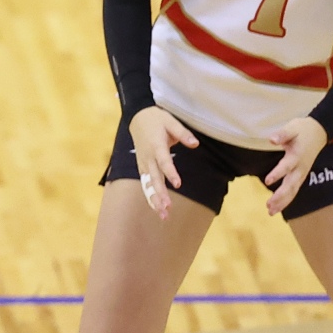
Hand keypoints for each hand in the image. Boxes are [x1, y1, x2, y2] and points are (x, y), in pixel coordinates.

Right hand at [128, 106, 198, 221]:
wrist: (137, 117)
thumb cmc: (156, 119)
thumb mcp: (170, 121)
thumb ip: (183, 133)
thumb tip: (196, 144)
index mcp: (156, 146)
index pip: (164, 161)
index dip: (170, 173)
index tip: (178, 184)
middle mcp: (148, 157)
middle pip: (154, 178)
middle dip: (160, 194)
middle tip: (167, 208)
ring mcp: (143, 163)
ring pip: (147, 185)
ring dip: (154, 200)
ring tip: (163, 215)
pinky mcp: (142, 167)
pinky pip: (145, 184)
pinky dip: (150, 197)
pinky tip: (157, 209)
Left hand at [262, 116, 328, 214]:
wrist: (319, 132)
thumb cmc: (302, 129)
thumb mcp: (292, 127)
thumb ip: (282, 134)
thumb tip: (271, 139)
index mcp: (297, 155)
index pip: (287, 166)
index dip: (277, 173)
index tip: (267, 181)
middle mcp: (301, 167)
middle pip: (291, 184)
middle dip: (280, 196)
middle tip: (268, 205)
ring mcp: (302, 173)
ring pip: (293, 191)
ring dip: (282, 202)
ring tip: (270, 211)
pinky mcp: (302, 175)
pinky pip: (295, 190)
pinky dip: (287, 200)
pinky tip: (277, 207)